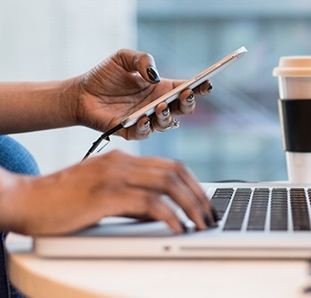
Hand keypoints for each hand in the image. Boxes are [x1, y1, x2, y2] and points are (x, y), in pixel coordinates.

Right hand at [0, 151, 216, 235]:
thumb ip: (132, 200)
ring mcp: (114, 176)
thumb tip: (161, 214)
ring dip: (191, 205)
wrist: (24, 200)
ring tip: (201, 224)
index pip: (171, 165)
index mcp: (123, 159)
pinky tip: (178, 228)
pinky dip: (169, 216)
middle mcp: (122, 162)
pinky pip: (149, 203)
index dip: (194, 184)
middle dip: (199, 195)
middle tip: (210, 216)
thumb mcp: (103, 195)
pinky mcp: (105, 195)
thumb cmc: (61, 202)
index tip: (205, 203)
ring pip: (168, 184)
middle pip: (176, 172)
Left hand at [72, 49, 212, 139]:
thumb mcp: (123, 58)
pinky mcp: (130, 131)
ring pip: (167, 124)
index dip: (199, 87)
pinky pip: (144, 133)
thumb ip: (142, 59)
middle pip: (183, 109)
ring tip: (161, 106)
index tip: (206, 83)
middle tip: (186, 94)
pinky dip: (146, 127)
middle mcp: (158, 105)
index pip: (187, 89)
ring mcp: (146, 120)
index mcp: (161, 88)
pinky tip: (143, 118)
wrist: (79, 93)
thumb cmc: (104, 76)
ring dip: (167, 116)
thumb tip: (154, 75)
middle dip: (189, 103)